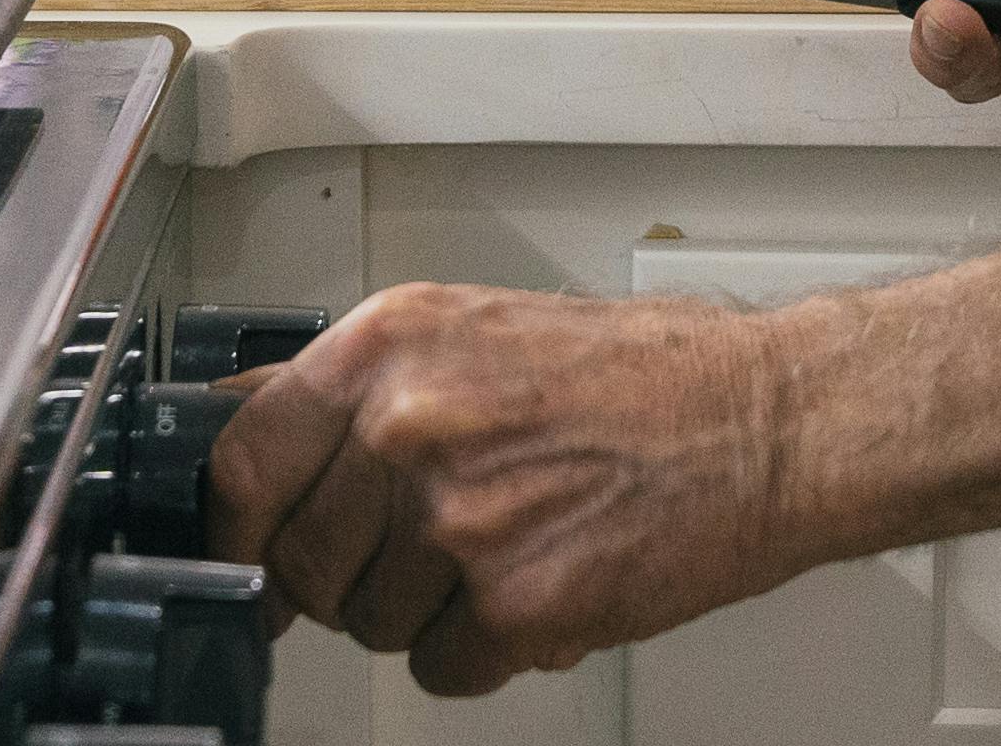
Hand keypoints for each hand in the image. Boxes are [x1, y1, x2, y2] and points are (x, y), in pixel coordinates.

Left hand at [204, 284, 799, 695]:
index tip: (252, 546)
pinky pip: (439, 667)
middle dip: (350, 575)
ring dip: (425, 610)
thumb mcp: (471, 333)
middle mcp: (409, 422)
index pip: (239, 459)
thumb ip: (354, 384)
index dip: (241, 523)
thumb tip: (242, 417)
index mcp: (388, 344)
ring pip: (368, 622)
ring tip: (505, 544)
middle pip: (300, 561)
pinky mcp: (510, 601)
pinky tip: (538, 584)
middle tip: (425, 543)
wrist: (762, 423)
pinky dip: (484, 650)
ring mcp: (456, 515)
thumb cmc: (640, 378)